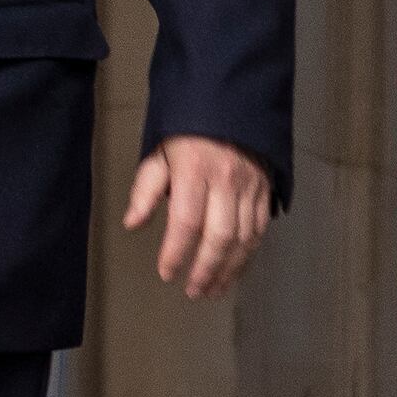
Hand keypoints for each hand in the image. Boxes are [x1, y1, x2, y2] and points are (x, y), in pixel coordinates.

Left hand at [127, 134, 274, 296]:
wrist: (231, 105)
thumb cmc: (190, 132)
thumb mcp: (160, 153)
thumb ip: (146, 190)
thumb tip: (132, 223)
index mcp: (195, 171)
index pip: (186, 221)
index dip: (176, 252)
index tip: (167, 272)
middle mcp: (225, 181)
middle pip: (219, 236)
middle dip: (205, 270)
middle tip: (193, 291)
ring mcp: (249, 187)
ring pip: (243, 239)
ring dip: (228, 270)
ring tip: (213, 289)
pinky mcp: (264, 191)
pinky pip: (259, 230)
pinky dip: (248, 255)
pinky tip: (235, 269)